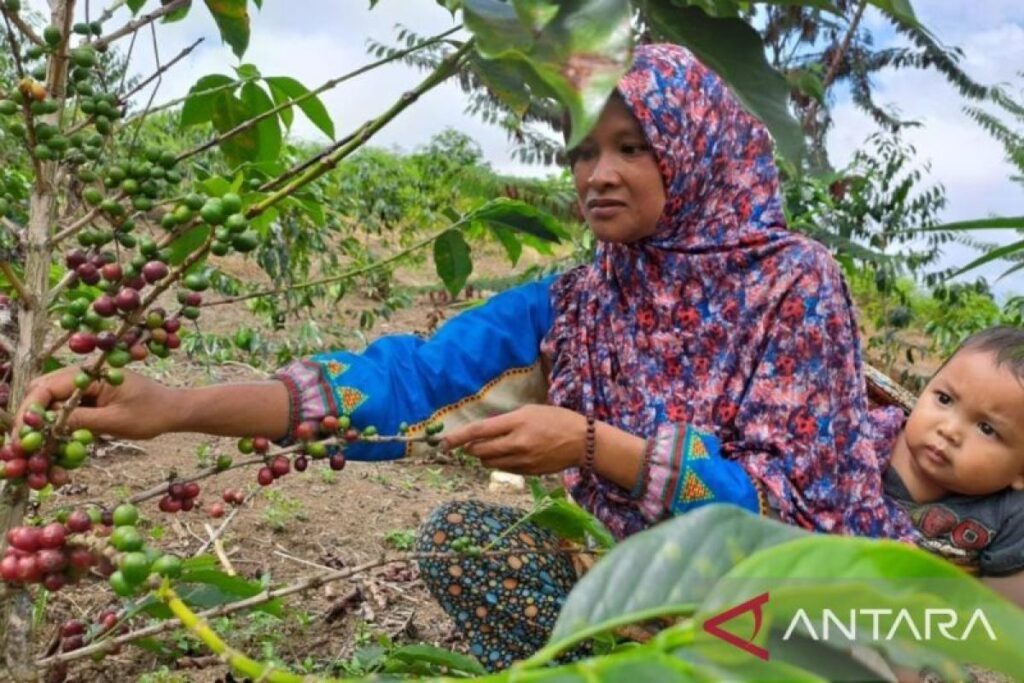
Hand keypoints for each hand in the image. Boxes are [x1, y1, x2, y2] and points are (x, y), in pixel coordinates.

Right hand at [15, 366, 178, 439]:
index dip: (30, 410)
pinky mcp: (89, 398)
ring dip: (43, 423)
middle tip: (24, 446)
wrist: (173, 411)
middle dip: (30, 417)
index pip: (47, 387)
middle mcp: (83, 376)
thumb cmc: (151, 413)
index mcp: (91, 374)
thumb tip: (47, 423)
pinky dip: (57, 426)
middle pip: (42, 392)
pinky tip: (56, 447)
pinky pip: (65, 409)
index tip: (23, 434)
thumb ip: (81, 420)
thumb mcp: (115, 420)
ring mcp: (85, 386)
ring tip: (39, 449)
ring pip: (51, 402)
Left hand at [440, 405, 585, 474]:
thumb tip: (483, 432)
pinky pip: (503, 469)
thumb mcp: (529, 411)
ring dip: (484, 456)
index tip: (443, 442)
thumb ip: (505, 421)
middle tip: (471, 443)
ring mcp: (522, 461)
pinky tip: (510, 454)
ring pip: (489, 463)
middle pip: (479, 451)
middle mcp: (516, 443)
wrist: (582, 441)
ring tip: (495, 447)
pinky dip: (500, 463)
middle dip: (470, 448)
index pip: (479, 431)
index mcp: (516, 423)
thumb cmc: (556, 419)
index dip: (458, 437)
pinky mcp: (528, 472)